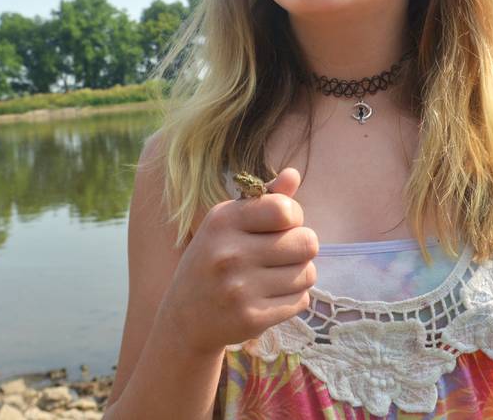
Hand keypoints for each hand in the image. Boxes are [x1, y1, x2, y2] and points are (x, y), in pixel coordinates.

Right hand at [160, 168, 318, 354]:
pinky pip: (302, 300)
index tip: (281, 226)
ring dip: (299, 274)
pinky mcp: (251, 318)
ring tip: (275, 276)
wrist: (184, 318)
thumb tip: (294, 173)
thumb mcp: (230, 223)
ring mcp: (239, 288)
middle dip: (301, 247)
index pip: (287, 210)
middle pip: (307, 242)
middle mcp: (228, 253)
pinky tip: (271, 297)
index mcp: (223, 220)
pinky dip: (293, 299)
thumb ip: (265, 198)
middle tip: (281, 254)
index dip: (294, 217)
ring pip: (308, 273)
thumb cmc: (215, 259)